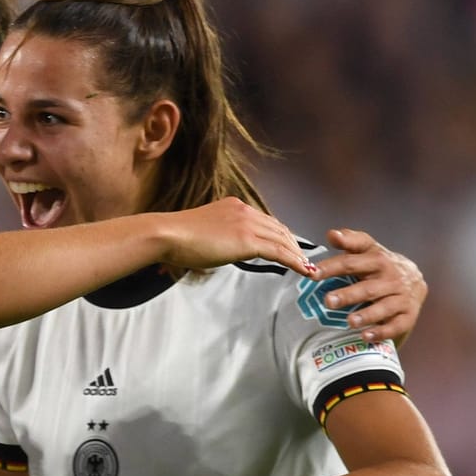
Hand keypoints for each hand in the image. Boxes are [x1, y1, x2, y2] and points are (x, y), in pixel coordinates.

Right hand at [155, 198, 316, 274]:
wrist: (168, 234)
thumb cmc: (177, 238)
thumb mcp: (204, 232)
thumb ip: (221, 236)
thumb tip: (226, 248)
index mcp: (234, 206)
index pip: (264, 221)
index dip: (279, 235)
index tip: (287, 246)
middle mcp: (245, 210)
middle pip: (278, 228)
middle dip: (293, 244)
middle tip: (302, 258)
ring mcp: (247, 223)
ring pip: (282, 239)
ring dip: (296, 254)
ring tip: (306, 267)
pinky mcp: (247, 239)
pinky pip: (278, 251)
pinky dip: (293, 260)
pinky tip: (302, 269)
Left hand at [314, 229, 425, 344]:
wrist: (415, 281)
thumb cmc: (380, 266)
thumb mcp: (368, 250)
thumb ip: (350, 241)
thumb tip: (331, 234)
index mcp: (378, 260)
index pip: (353, 262)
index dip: (333, 266)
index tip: (313, 273)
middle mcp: (391, 278)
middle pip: (368, 287)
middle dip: (348, 295)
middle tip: (328, 301)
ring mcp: (401, 298)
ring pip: (383, 307)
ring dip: (366, 315)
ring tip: (349, 321)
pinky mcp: (407, 316)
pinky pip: (395, 325)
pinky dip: (382, 331)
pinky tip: (366, 336)